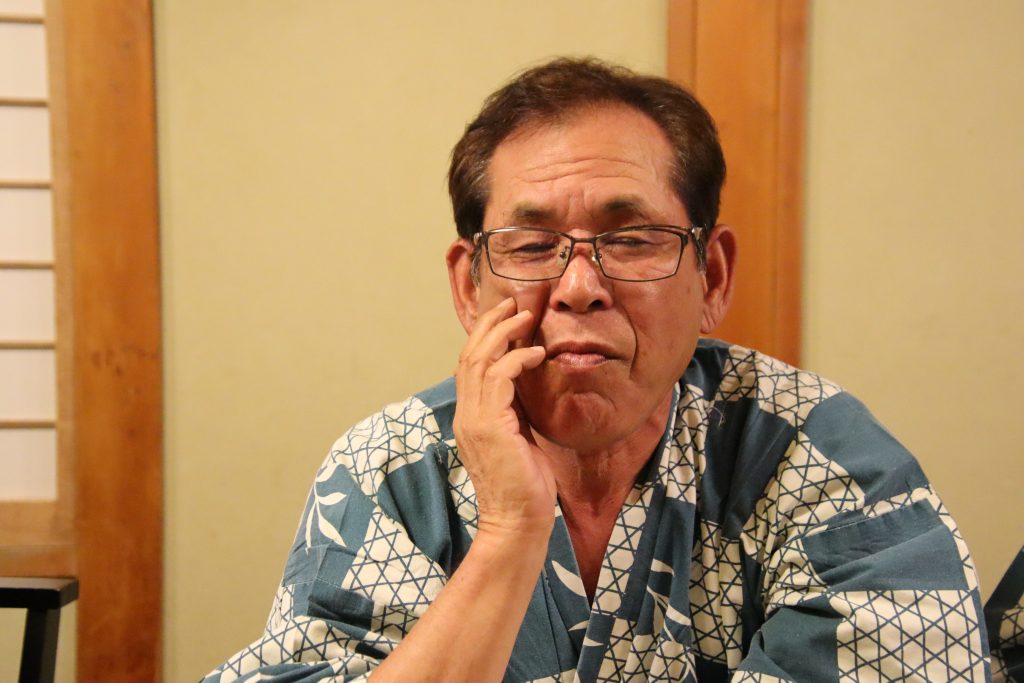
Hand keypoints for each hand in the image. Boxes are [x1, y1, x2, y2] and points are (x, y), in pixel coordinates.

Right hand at [453, 297, 555, 538]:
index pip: (469, 366)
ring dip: (503, 334)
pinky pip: (499, 379)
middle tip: (512, 303)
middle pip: (469, 355)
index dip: (485, 337)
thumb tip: (526, 384)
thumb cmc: (524, 487)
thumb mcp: (519, 438)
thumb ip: (515, 410)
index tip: (506, 317)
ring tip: (525, 317)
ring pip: (480, 361)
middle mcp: (466, 415)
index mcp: (470, 417)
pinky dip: (517, 359)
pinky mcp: (490, 426)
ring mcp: (474, 420)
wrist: (517, 523)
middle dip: (490, 325)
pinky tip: (537, 353)